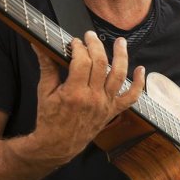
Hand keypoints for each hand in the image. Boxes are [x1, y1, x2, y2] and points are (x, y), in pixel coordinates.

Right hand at [30, 31, 144, 165]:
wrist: (59, 144)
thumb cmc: (50, 118)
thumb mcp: (44, 92)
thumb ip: (47, 67)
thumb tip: (38, 45)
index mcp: (74, 93)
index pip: (82, 62)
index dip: (79, 48)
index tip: (75, 42)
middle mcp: (93, 98)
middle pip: (100, 65)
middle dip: (96, 46)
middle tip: (91, 35)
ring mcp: (106, 104)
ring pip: (119, 76)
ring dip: (122, 57)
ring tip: (121, 42)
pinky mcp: (113, 111)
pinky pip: (131, 97)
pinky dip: (139, 84)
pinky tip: (141, 69)